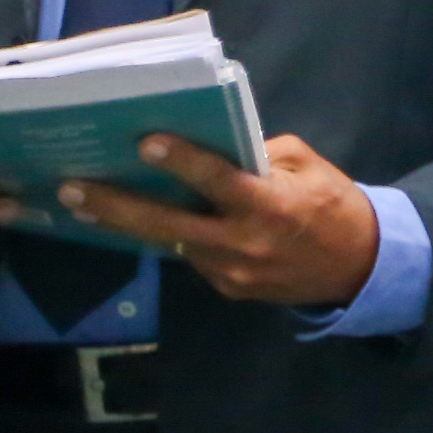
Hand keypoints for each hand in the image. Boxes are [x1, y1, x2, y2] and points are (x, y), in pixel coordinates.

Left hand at [56, 134, 382, 306]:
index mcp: (269, 205)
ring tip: (88, 204)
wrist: (359, 267)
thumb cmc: (333, 203)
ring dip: (131, 224)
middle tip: (73, 190)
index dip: (180, 161)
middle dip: (116, 207)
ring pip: (172, 243)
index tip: (144, 143)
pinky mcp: (228, 288)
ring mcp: (232, 272)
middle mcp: (243, 243)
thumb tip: (213, 147)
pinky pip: (191, 256)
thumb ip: (258, 155)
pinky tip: (141, 222)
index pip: (216, 180)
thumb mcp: (305, 165)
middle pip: (169, 226)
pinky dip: (169, 237)